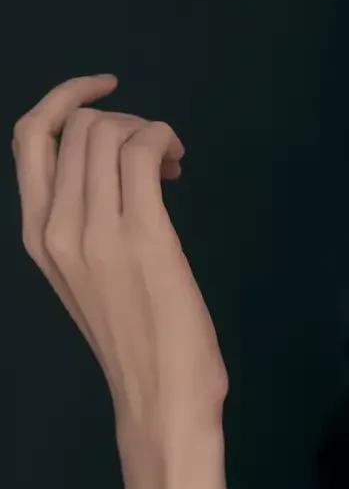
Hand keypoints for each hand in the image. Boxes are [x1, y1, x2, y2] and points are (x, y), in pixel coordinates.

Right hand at [12, 71, 229, 439]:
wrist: (160, 399)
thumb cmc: (135, 343)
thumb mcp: (85, 276)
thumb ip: (81, 223)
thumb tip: (110, 167)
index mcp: (36, 236)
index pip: (29, 137)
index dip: (65, 97)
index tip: (106, 89)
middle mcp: (55, 228)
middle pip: (79, 125)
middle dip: (124, 121)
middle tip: (157, 156)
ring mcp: (96, 232)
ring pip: (110, 130)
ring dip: (148, 130)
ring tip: (171, 164)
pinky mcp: (144, 237)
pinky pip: (144, 149)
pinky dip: (164, 138)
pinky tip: (178, 162)